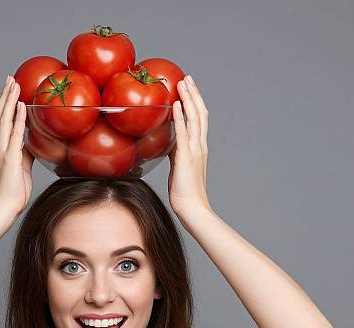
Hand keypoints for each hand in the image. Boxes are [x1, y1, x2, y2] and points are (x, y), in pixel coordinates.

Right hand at [0, 75, 34, 216]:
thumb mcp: (22, 169)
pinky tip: (22, 106)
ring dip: (10, 100)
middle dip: (5, 96)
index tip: (10, 91)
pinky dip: (18, 118)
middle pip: (0, 115)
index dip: (5, 105)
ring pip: (5, 120)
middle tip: (10, 79)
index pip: (2, 122)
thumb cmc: (13, 192)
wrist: (4, 207)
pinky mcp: (10, 158)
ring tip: (14, 84)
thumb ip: (25, 154)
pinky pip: (15, 134)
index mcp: (0, 149)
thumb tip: (33, 144)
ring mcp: (2, 151)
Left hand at [168, 74, 210, 215]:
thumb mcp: (179, 167)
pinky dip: (180, 117)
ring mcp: (195, 150)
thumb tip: (167, 143)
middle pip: (200, 113)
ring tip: (182, 83)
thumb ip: (176, 153)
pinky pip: (183, 133)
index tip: (189, 88)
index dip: (195, 102)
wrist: (192, 207)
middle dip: (193, 94)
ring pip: (194, 119)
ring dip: (188, 99)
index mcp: (200, 148)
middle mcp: (200, 145)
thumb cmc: (185, 192)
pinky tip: (175, 105)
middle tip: (187, 78)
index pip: (200, 119)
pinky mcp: (185, 157)